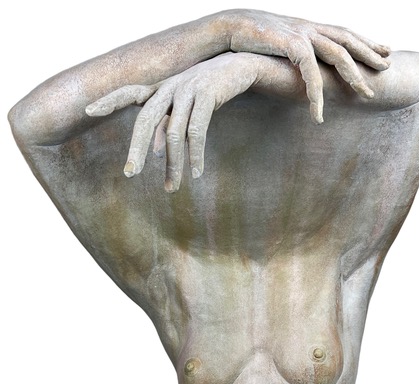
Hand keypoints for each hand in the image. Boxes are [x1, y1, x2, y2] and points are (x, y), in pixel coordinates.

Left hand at [86, 53, 261, 191]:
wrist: (238, 67)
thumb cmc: (206, 90)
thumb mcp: (183, 108)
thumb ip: (166, 128)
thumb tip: (154, 154)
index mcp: (159, 89)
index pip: (128, 93)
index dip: (108, 101)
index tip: (87, 111)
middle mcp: (169, 87)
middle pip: (146, 120)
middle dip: (137, 149)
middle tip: (130, 174)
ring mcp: (187, 90)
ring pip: (174, 133)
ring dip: (173, 164)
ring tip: (172, 188)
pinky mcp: (208, 94)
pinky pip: (197, 130)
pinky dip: (196, 155)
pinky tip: (196, 173)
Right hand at [227, 9, 389, 122]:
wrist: (227, 28)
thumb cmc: (248, 39)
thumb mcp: (278, 44)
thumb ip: (294, 52)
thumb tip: (301, 66)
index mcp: (309, 27)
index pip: (344, 33)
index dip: (365, 41)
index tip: (385, 50)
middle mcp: (310, 27)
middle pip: (348, 40)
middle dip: (370, 54)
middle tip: (388, 66)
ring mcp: (302, 34)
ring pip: (338, 55)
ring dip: (354, 76)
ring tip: (368, 94)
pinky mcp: (291, 45)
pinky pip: (311, 72)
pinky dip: (317, 93)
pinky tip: (319, 111)